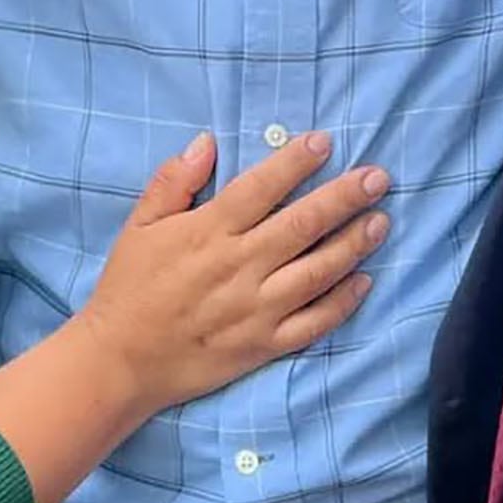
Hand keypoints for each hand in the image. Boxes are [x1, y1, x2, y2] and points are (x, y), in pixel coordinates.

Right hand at [79, 130, 387, 413]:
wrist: (121, 360)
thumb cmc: (129, 287)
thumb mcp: (139, 226)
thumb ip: (173, 181)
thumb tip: (206, 142)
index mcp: (208, 232)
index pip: (261, 188)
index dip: (295, 163)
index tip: (325, 142)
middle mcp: (239, 267)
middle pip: (302, 225)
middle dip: (344, 198)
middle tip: (378, 178)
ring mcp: (256, 309)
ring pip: (317, 272)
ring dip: (353, 244)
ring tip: (381, 222)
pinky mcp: (264, 345)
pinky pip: (313, 323)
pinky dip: (343, 303)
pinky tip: (365, 282)